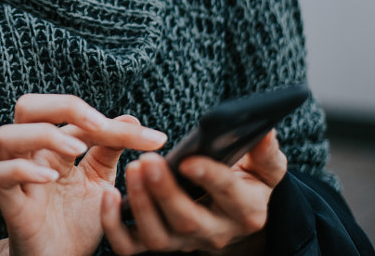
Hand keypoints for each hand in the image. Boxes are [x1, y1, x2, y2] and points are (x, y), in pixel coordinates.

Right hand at [0, 94, 167, 255]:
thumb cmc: (76, 221)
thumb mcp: (101, 182)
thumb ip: (111, 150)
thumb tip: (131, 117)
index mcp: (54, 145)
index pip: (76, 116)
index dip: (115, 123)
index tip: (154, 139)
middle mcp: (32, 154)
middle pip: (28, 106)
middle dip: (63, 106)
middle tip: (98, 124)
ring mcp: (18, 177)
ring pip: (6, 135)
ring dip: (43, 135)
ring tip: (77, 150)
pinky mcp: (10, 203)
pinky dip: (23, 170)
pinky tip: (51, 178)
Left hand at [99, 129, 287, 253]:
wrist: (234, 217)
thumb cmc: (248, 183)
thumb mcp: (266, 170)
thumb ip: (265, 153)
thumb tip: (266, 131)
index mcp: (245, 211)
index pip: (228, 195)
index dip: (210, 178)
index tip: (189, 160)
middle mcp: (214, 233)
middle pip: (188, 221)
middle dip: (166, 192)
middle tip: (148, 161)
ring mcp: (184, 243)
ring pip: (159, 237)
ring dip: (140, 205)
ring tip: (130, 170)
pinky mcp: (158, 244)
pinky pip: (131, 247)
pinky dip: (115, 227)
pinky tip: (108, 195)